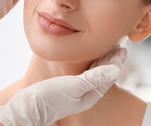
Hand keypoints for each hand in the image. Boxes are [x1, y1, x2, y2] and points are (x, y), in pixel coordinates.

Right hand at [0, 47, 126, 125]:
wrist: (28, 107)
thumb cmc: (49, 97)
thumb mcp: (74, 86)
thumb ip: (95, 77)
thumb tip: (116, 70)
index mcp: (91, 95)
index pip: (109, 75)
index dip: (116, 61)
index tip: (122, 48)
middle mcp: (85, 94)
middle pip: (103, 73)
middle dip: (110, 59)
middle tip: (117, 43)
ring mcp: (76, 90)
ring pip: (93, 72)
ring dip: (100, 59)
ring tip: (105, 47)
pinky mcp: (66, 86)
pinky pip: (83, 72)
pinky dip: (88, 62)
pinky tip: (86, 56)